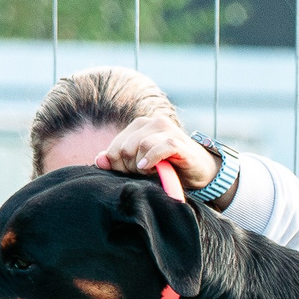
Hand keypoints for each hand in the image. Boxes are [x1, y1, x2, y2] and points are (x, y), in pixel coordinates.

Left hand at [92, 110, 218, 192]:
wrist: (199, 171)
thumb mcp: (140, 164)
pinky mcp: (179, 142)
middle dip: (128, 166)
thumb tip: (98, 160)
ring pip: (141, 145)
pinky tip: (148, 169)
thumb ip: (119, 160)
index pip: (116, 145)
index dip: (116, 164)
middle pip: (126, 146)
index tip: (126, 175)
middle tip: (139, 175)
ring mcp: (167, 130)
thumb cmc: (168, 166)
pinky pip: (160, 148)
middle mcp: (153, 123)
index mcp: (140, 125)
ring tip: (147, 173)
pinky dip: (151, 159)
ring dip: (140, 165)